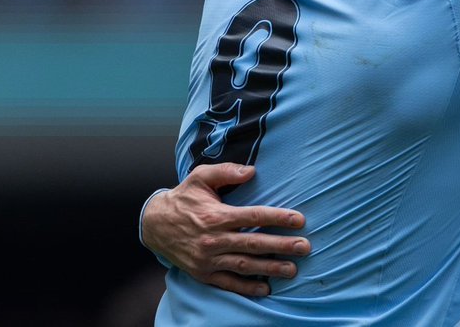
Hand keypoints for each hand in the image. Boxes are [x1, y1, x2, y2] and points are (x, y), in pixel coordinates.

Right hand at [141, 163, 310, 296]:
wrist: (154, 225)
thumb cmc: (184, 198)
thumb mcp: (201, 177)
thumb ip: (226, 172)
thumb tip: (252, 171)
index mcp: (216, 215)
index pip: (253, 216)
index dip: (278, 217)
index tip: (299, 220)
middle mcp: (213, 239)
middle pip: (253, 243)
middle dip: (281, 246)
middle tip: (305, 247)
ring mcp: (207, 259)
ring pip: (244, 266)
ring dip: (270, 268)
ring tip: (293, 270)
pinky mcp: (202, 273)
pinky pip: (227, 283)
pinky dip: (246, 288)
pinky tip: (266, 289)